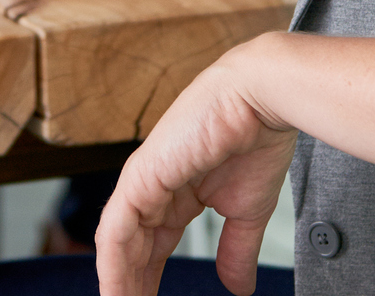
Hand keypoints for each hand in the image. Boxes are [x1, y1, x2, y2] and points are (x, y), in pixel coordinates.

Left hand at [97, 36, 297, 295]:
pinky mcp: (140, 175)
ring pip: (117, 243)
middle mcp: (154, 186)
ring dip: (118, 281)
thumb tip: (238, 288)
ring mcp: (143, 180)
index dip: (150, 279)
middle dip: (132, 285)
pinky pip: (116, 229)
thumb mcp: (247, 210)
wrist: (261, 97)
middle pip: (132, 248)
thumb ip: (236, 249)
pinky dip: (113, 263)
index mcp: (176, 191)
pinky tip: (116, 289)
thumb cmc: (256, 136)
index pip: (153, 245)